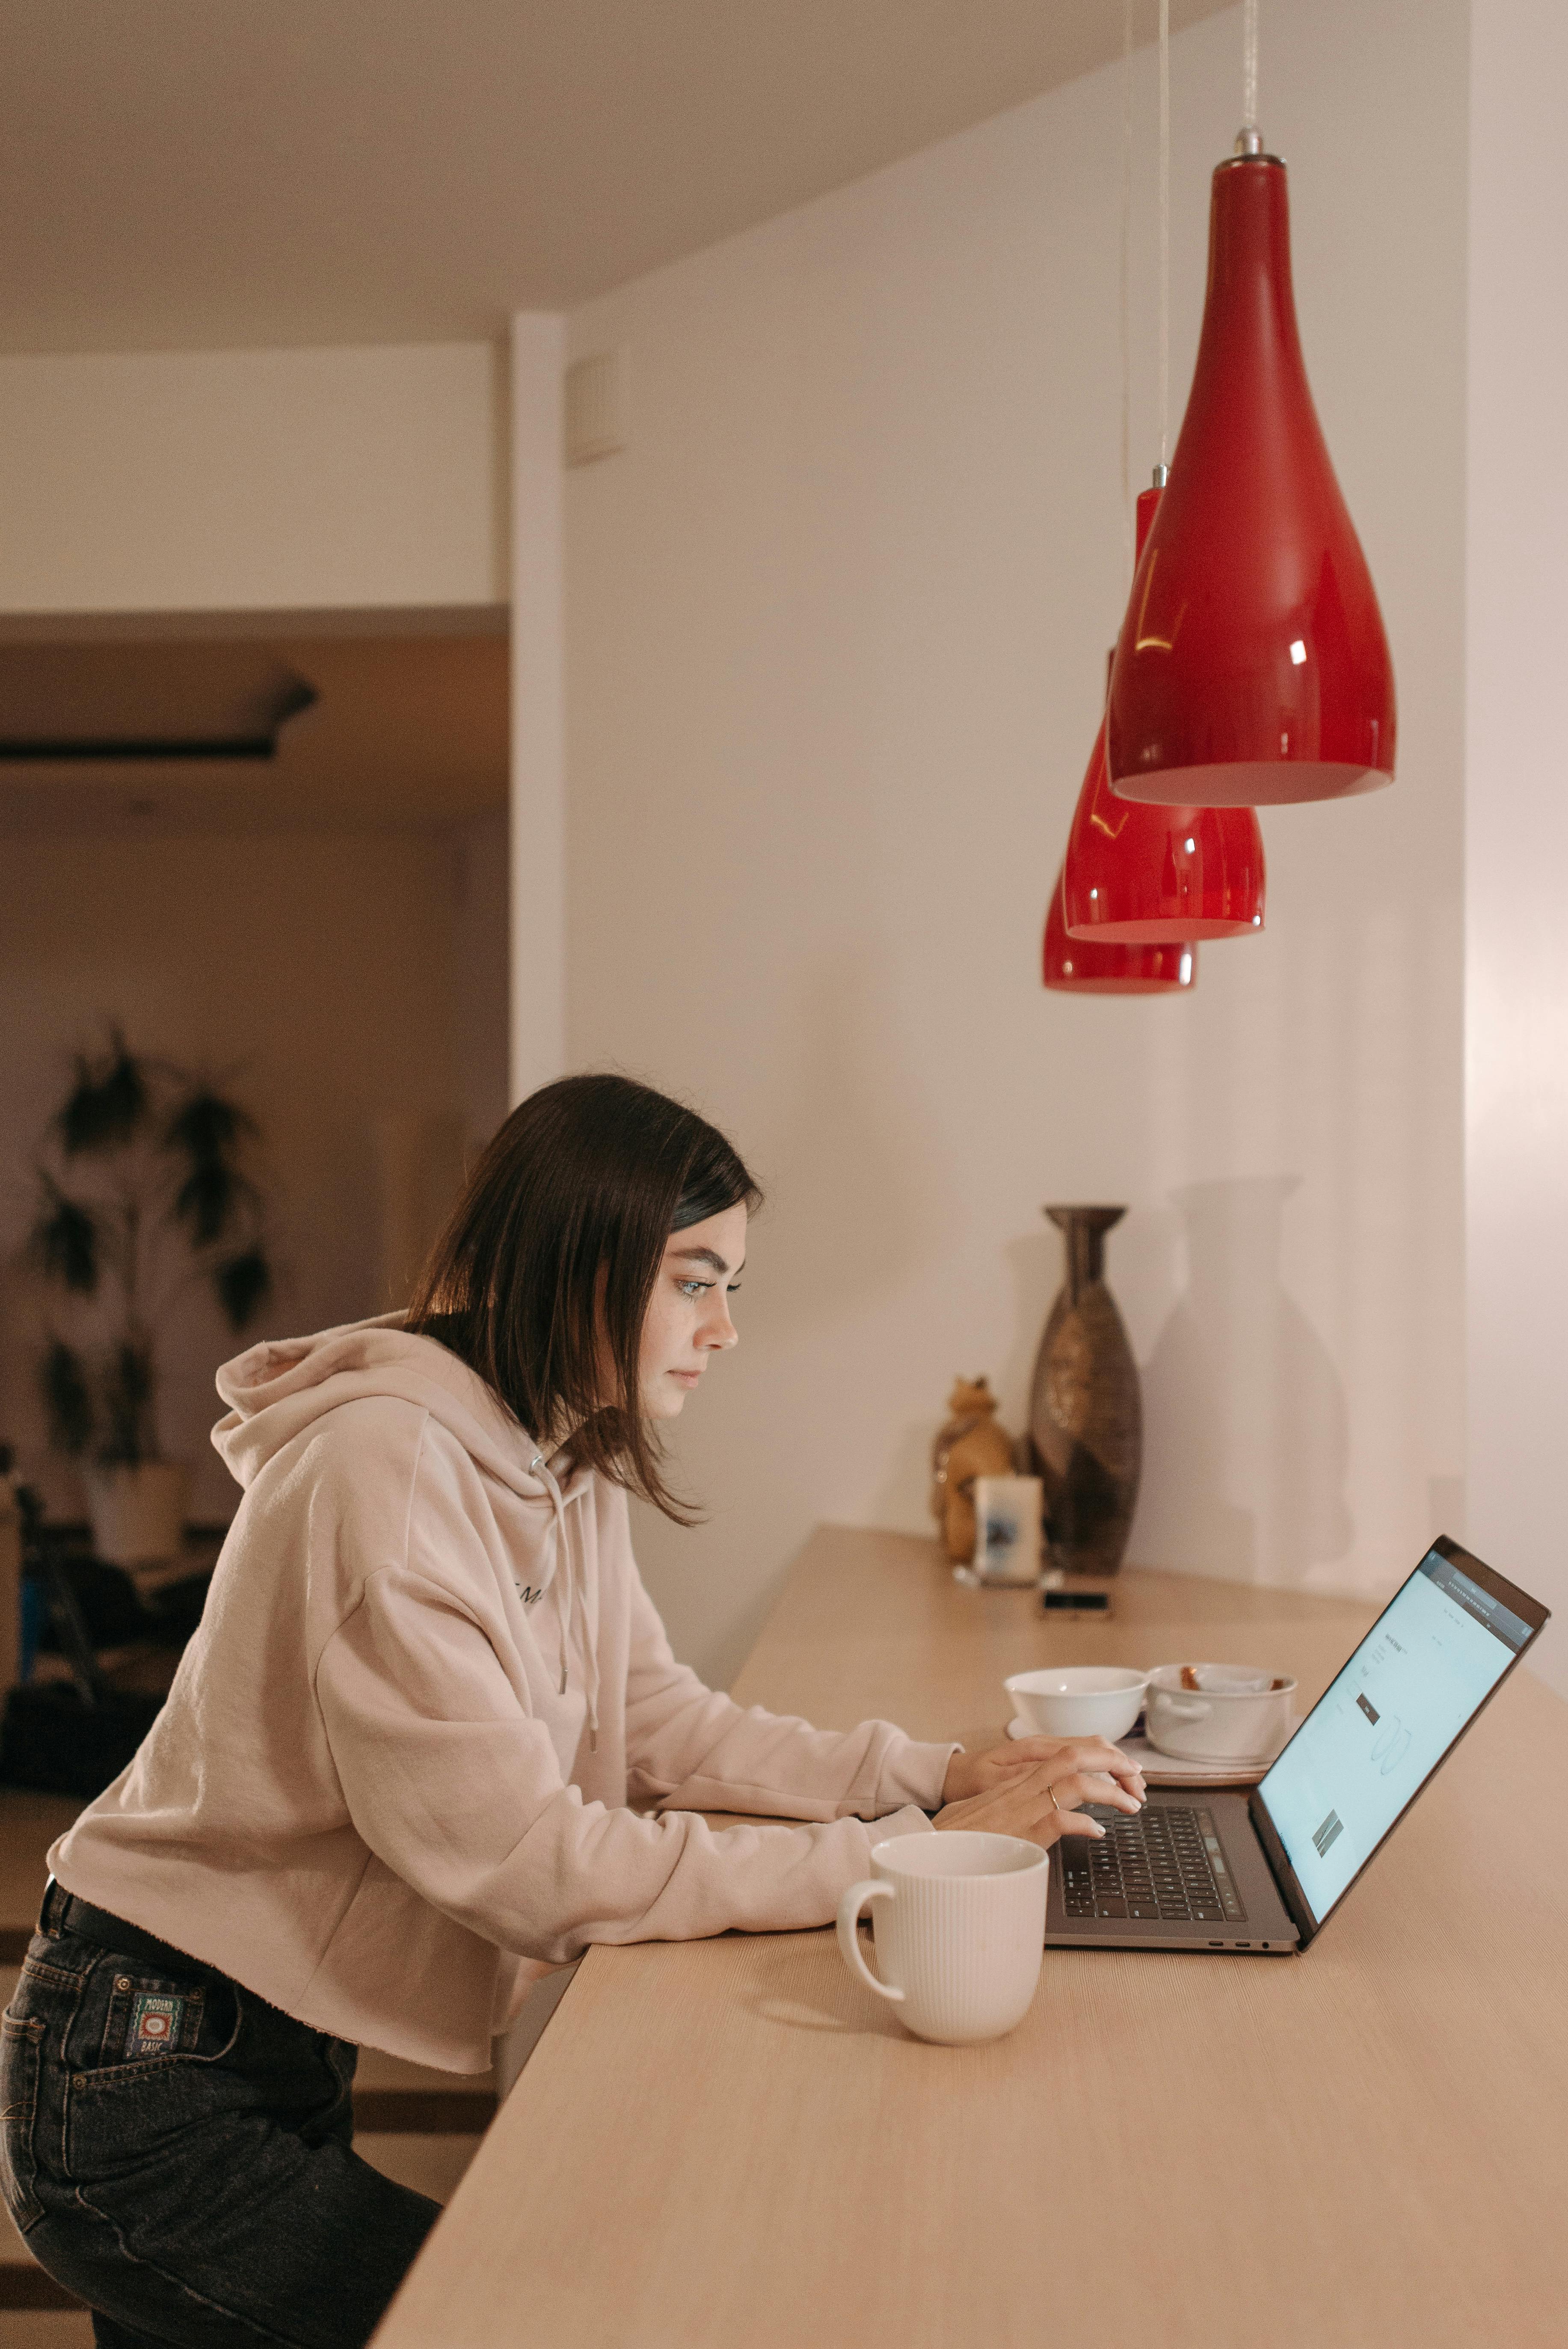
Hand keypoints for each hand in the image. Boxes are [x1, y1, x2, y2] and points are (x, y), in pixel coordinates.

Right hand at [934, 1735, 1144, 1849]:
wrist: (930, 1847)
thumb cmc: (956, 1833)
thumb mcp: (986, 1809)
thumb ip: (1012, 1803)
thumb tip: (1039, 1809)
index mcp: (1017, 1778)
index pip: (1065, 1751)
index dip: (1098, 1753)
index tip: (1121, 1764)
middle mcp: (1023, 1786)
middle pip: (1075, 1757)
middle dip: (1113, 1761)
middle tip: (1137, 1776)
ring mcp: (1024, 1807)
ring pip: (1076, 1784)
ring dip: (1110, 1791)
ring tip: (1132, 1804)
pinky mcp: (1023, 1832)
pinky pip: (1063, 1820)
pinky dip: (1086, 1824)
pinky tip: (1098, 1833)